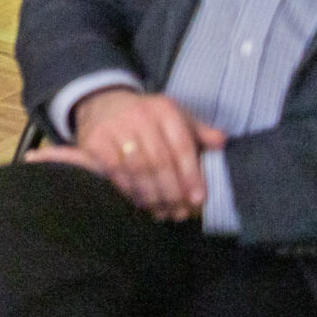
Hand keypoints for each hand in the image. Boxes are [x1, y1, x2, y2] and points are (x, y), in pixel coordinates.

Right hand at [27, 87, 226, 221]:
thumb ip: (198, 132)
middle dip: (172, 191)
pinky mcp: (94, 140)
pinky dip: (129, 190)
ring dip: (152, 195)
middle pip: (160, 161)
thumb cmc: (145, 117)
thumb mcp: (174, 117)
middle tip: (179, 212)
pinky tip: (139, 202)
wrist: (100, 103)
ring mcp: (115, 127)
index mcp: (164, 110)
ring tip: (161, 212)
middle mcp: (140, 116)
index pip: (182, 147)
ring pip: (138, 169)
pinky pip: (115, 171)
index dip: (191, 175)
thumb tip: (222, 142)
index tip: (198, 200)